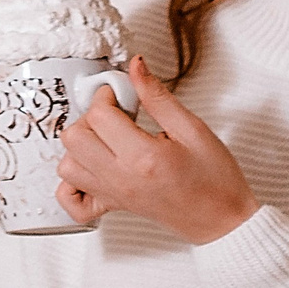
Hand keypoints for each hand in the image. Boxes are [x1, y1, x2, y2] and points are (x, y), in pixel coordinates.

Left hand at [57, 56, 258, 244]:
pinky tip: (93, 167)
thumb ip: (158, 97)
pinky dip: (72, 183)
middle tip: (115, 113)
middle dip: (89, 117)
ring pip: (67, 165)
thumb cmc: (215, 179)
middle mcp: (121, 178)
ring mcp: (113, 194)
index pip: (99, 116)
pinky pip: (72, 200)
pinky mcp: (112, 205)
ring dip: (80, 145)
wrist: (221, 219)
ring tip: (107, 138)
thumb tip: (136, 67)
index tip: (122, 94)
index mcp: (143, 157)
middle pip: (73, 138)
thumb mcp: (192, 129)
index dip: (107, 96)